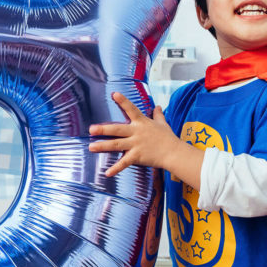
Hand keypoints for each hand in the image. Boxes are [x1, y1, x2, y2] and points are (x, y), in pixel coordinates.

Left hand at [89, 92, 203, 187]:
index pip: (131, 109)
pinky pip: (124, 163)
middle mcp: (137, 132)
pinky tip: (107, 173)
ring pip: (116, 145)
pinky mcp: (137, 156)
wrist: (174, 153)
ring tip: (91, 147)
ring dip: (103, 146)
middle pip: (117, 129)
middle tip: (91, 129)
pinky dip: (116, 168)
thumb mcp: (163, 124)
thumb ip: (158, 115)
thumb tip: (158, 106)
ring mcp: (136, 145)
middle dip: (103, 129)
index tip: (114, 94)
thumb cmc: (168, 138)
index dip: (123, 101)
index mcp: (142, 123)